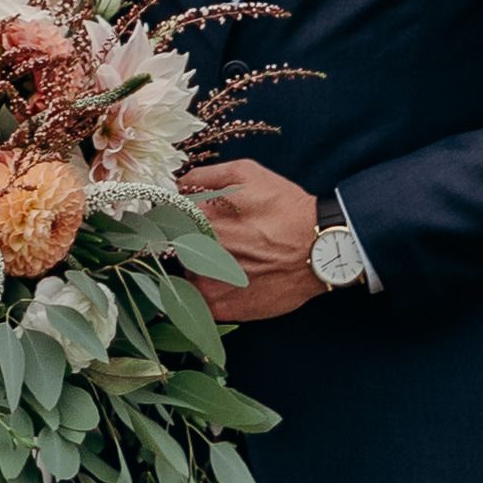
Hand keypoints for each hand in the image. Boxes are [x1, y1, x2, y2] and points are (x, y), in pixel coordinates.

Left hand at [182, 157, 328, 328]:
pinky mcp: (220, 309)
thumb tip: (178, 183)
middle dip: (183, 242)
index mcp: (197, 219)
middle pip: (170, 248)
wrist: (321, 250)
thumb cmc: (285, 209)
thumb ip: (205, 176)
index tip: (177, 219)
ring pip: (184, 274)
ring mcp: (207, 284)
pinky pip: (196, 300)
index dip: (168, 217)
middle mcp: (196, 253)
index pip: (161, 218)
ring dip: (196, 268)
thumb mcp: (247, 174)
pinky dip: (207, 291)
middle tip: (215, 240)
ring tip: (229, 260)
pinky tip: (229, 280)